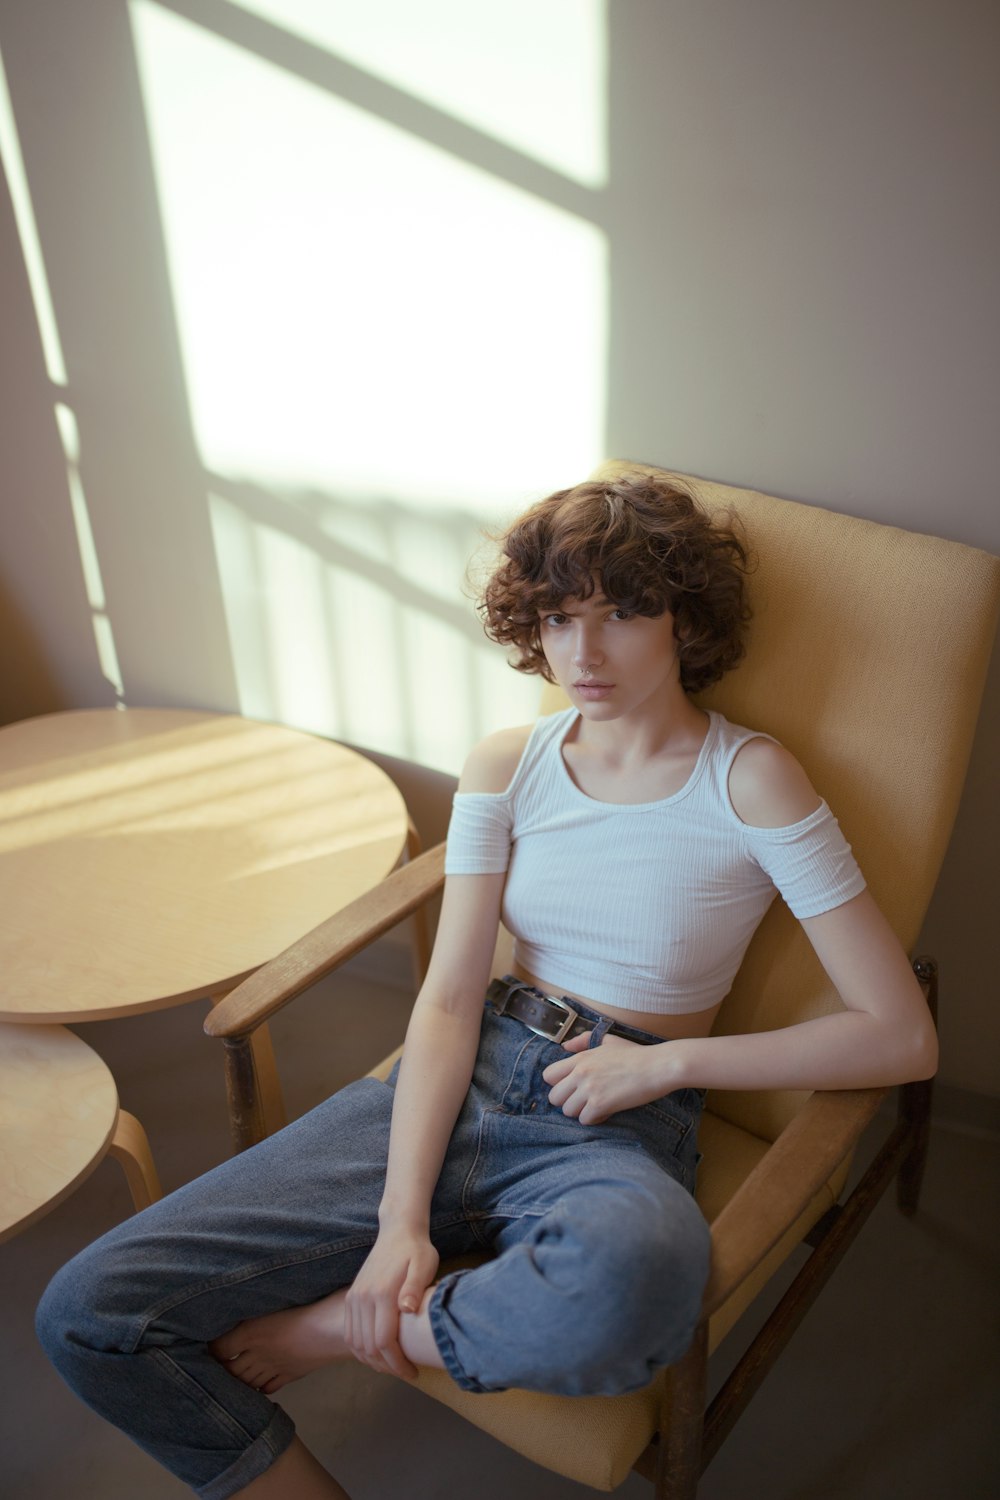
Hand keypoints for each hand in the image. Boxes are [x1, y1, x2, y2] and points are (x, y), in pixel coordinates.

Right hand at [344, 1226, 438, 1379]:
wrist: (398, 1230)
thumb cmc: (417, 1250)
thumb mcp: (424, 1265)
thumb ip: (416, 1288)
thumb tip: (407, 1309)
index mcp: (381, 1293)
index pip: (384, 1342)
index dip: (398, 1364)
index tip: (413, 1372)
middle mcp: (362, 1297)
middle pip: (369, 1348)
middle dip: (387, 1367)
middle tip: (406, 1373)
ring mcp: (354, 1297)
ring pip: (356, 1343)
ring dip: (373, 1361)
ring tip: (393, 1366)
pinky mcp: (351, 1297)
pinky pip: (350, 1333)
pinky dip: (361, 1350)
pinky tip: (377, 1355)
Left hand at [542, 1033, 674, 1124]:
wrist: (658, 1066)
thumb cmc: (636, 1054)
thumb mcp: (608, 1041)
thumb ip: (583, 1041)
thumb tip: (564, 1046)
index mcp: (580, 1058)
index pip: (548, 1075)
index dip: (558, 1085)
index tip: (572, 1088)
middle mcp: (580, 1073)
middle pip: (554, 1097)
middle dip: (567, 1102)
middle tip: (584, 1101)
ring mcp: (589, 1089)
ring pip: (568, 1111)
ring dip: (581, 1112)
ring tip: (597, 1106)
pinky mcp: (601, 1104)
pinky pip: (585, 1120)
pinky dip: (595, 1119)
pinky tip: (607, 1112)